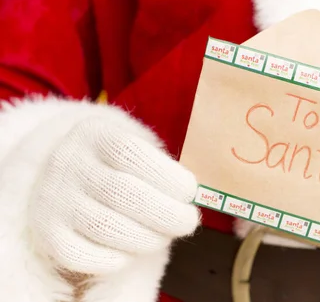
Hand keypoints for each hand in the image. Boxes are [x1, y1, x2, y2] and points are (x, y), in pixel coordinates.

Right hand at [29, 117, 199, 274]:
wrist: (66, 175)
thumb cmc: (119, 165)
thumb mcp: (135, 149)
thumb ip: (162, 168)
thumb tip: (196, 198)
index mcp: (95, 135)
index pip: (131, 153)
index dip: (167, 176)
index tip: (190, 192)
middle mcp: (68, 163)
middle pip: (122, 193)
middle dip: (166, 213)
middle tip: (187, 222)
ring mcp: (54, 199)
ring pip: (106, 226)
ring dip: (147, 238)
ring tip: (163, 236)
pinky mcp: (48, 233)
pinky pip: (83, 255)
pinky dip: (115, 259)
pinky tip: (131, 251)